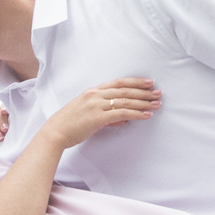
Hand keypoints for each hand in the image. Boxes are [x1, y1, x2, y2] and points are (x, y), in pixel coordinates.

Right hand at [36, 77, 159, 149]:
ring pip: (126, 101)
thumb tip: (123, 118)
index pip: (119, 83)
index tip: (149, 82)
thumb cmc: (70, 124)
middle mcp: (95, 95)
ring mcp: (96, 105)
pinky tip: (146, 116)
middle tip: (158, 93)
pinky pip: (122, 113)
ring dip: (143, 102)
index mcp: (93, 91)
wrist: (56, 132)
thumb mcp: (88, 115)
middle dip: (144, 91)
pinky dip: (136, 114)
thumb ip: (107, 114)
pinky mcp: (98, 117)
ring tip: (156, 104)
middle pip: (125, 90)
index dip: (135, 82)